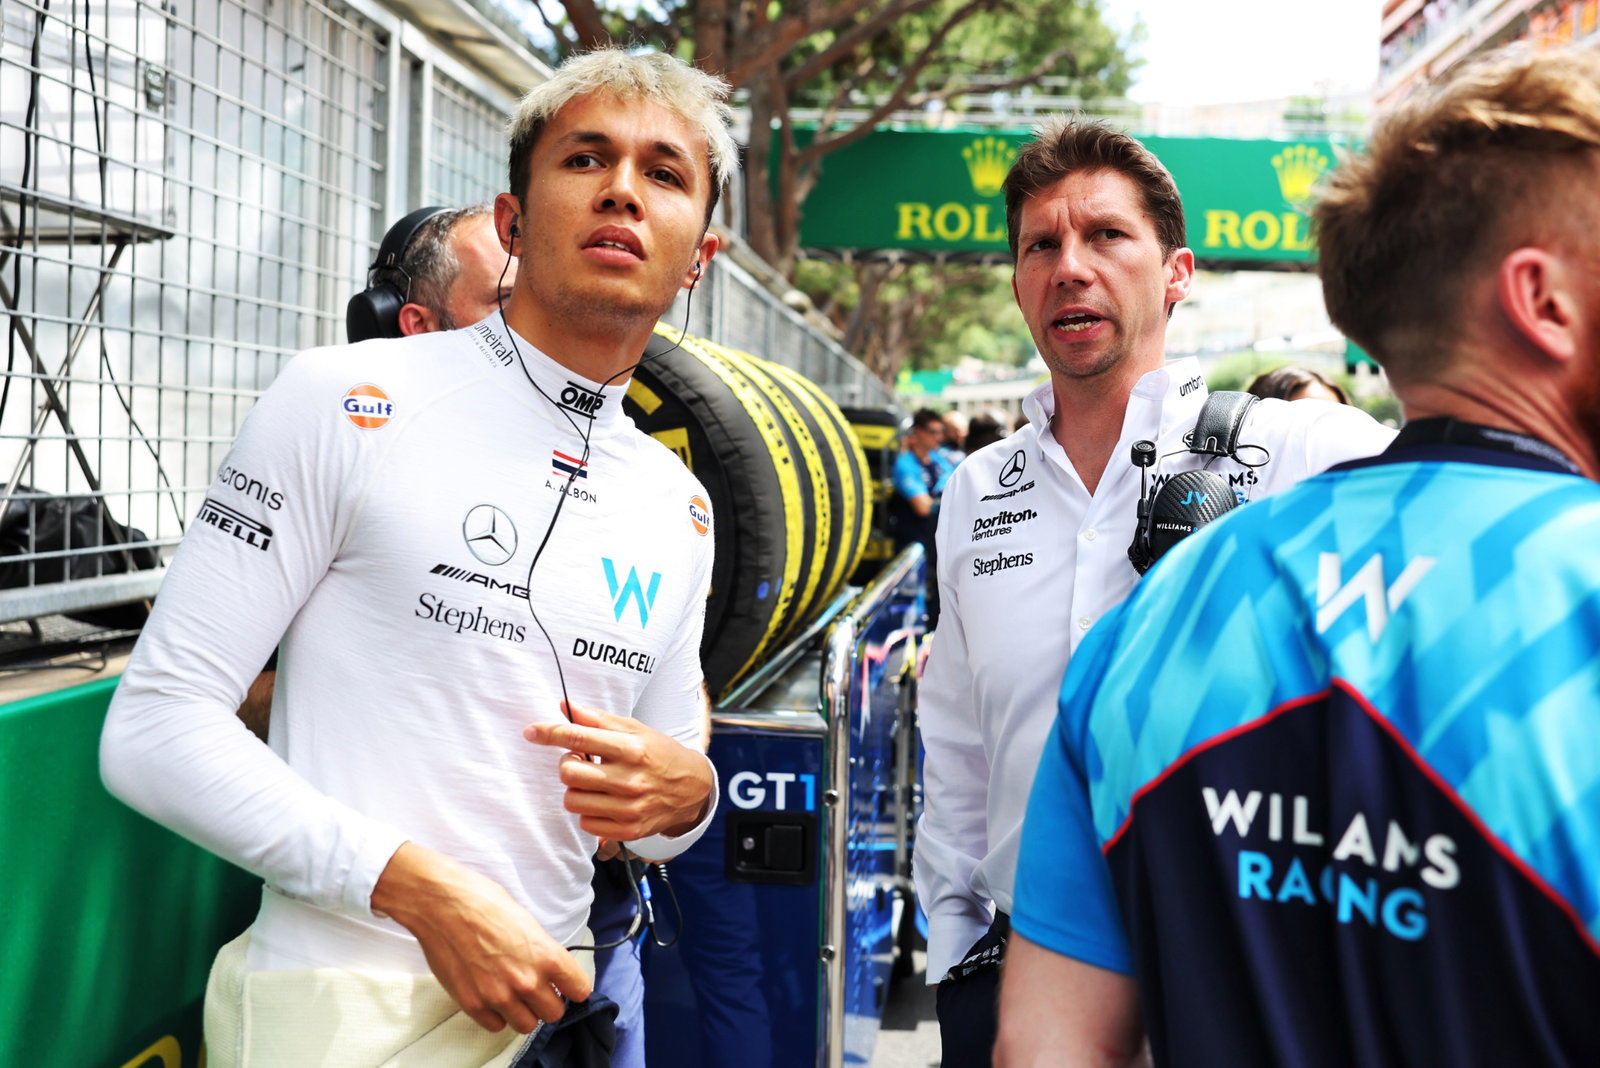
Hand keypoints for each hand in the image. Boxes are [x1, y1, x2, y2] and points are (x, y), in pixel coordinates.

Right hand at [370, 842, 591, 1032]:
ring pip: (526, 1025)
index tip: (566, 986)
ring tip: (513, 995)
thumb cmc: (484, 902)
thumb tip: (548, 968)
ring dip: (523, 1012)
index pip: (579, 990)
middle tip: (537, 989)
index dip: (573, 988)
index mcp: (546, 955)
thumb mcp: (527, 922)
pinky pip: (496, 1026)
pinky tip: (492, 997)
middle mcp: (527, 980)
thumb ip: (541, 951)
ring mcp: (499, 995)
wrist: (442, 903)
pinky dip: (497, 1016)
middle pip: (554, 1013)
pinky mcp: (473, 1004)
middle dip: (548, 1002)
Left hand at [524, 701, 713, 841]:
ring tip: (594, 783)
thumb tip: (564, 706)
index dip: (550, 733)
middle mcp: (630, 779)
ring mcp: (629, 808)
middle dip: (567, 765)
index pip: (579, 738)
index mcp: (631, 749)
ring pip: (572, 800)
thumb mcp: (634, 730)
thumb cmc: (659, 754)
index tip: (532, 731)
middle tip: (581, 762)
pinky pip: (585, 822)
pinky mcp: (627, 830)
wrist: (692, 789)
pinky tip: (604, 801)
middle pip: (569, 774)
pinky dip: (588, 810)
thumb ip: (597, 720)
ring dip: (577, 790)